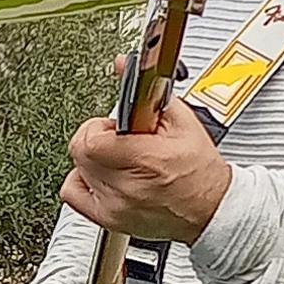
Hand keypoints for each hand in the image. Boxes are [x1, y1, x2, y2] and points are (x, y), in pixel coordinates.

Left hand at [58, 97, 233, 245]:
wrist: (210, 208)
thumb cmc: (199, 170)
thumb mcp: (181, 121)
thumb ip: (148, 90)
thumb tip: (122, 65)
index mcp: (145, 160)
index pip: (91, 139)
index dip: (100, 126)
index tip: (116, 125)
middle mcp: (127, 187)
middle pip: (80, 151)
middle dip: (96, 137)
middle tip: (118, 139)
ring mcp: (114, 206)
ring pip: (76, 169)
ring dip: (92, 158)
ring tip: (117, 158)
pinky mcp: (108, 219)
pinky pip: (72, 194)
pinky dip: (81, 181)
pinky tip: (102, 176)